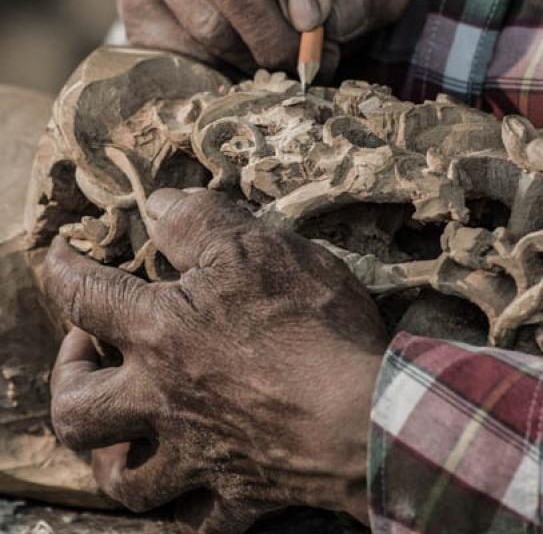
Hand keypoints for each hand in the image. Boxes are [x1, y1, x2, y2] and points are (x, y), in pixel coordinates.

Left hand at [44, 189, 385, 533]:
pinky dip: (180, 506)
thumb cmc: (309, 324)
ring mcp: (196, 456)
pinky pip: (192, 521)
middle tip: (88, 347)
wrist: (365, 416)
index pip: (85, 295)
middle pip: (75, 409)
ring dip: (109, 450)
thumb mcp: (255, 247)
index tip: (58, 254)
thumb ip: (197, 221)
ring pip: (122, 478)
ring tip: (123, 421)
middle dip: (67, 375)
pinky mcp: (238, 494)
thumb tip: (157, 204)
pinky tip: (188, 481)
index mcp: (160, 333)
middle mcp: (162, 400)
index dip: (62, 269)